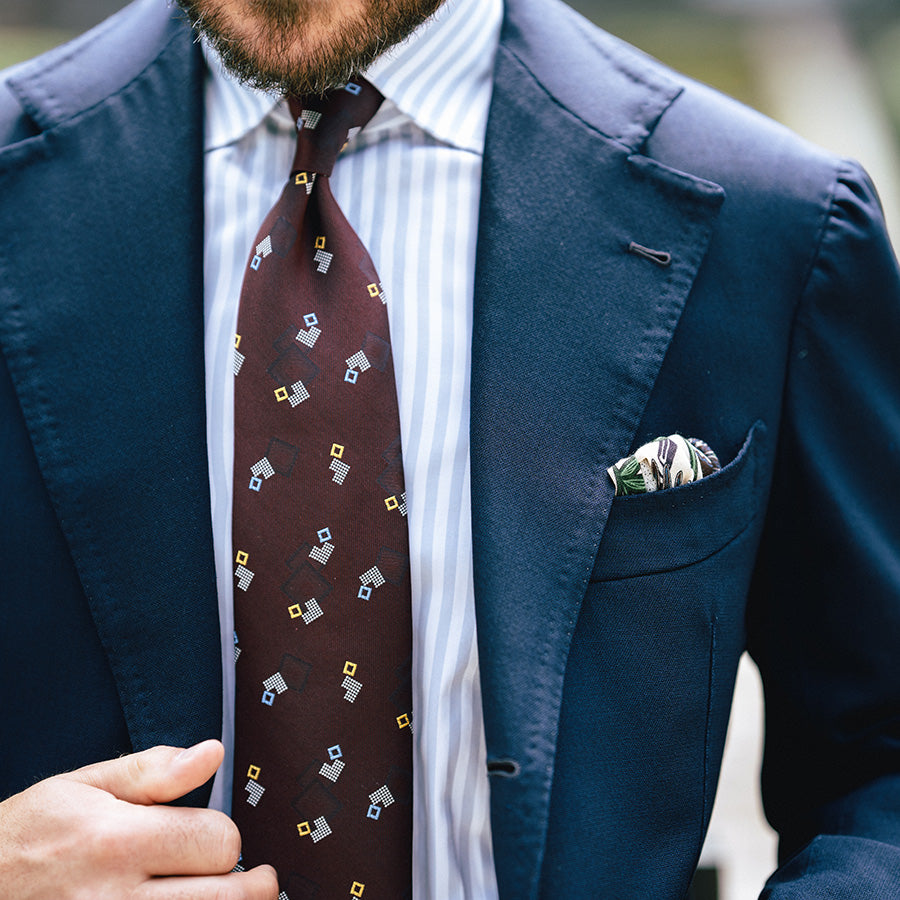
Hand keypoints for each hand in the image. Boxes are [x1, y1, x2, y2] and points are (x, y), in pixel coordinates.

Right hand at [0, 740, 277, 898]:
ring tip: (226, 895)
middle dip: (247, 883)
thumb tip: (213, 752)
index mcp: (117, 841)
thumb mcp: (82, 786)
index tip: (213, 837)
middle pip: (227, 897)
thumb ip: (154, 770)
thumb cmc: (30, 835)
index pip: (218, 842)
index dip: (225, 835)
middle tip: (256, 878)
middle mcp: (116, 899)